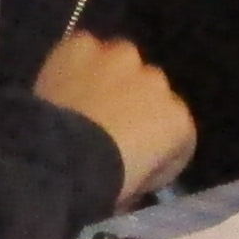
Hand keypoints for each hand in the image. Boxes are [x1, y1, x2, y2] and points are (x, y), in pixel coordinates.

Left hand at [37, 30, 200, 204]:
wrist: (61, 159)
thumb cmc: (102, 185)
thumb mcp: (133, 192)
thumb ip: (141, 174)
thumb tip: (129, 174)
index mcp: (178, 122)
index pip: (175, 132)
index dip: (153, 148)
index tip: (132, 162)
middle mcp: (157, 83)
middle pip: (149, 90)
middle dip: (132, 105)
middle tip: (103, 130)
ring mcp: (121, 59)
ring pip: (120, 61)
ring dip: (107, 76)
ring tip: (83, 100)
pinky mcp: (84, 45)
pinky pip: (84, 49)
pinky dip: (75, 62)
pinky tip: (62, 81)